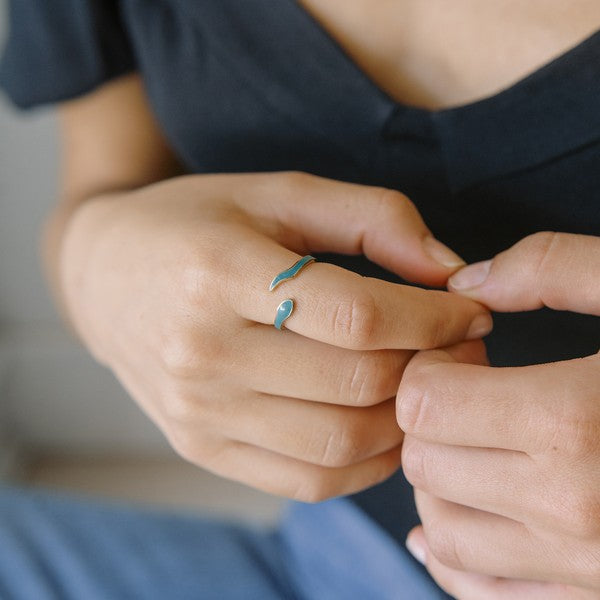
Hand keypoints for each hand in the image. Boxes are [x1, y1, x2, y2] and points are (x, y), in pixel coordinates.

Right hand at [61, 171, 488, 499]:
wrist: (103, 278)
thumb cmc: (194, 225)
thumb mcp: (277, 193)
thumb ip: (371, 217)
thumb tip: (449, 270)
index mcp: (217, 272)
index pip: (358, 316)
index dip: (434, 317)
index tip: (470, 308)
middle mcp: (201, 352)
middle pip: (356, 382)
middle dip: (432, 365)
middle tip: (461, 345)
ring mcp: (198, 412)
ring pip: (340, 441)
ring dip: (406, 418)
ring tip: (426, 381)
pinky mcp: (201, 447)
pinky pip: (308, 479)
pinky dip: (365, 462)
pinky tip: (382, 421)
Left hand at [397, 232, 599, 597]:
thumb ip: (553, 268)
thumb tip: (466, 284)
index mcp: (578, 421)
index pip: (424, 400)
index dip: (432, 365)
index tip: (469, 353)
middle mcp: (577, 511)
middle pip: (426, 463)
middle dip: (432, 419)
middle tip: (473, 390)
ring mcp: (592, 574)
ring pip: (444, 532)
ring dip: (440, 481)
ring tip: (479, 443)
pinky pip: (486, 596)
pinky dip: (456, 559)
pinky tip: (461, 526)